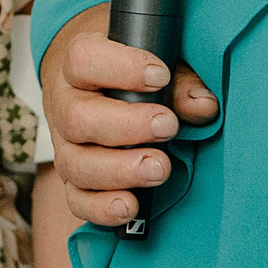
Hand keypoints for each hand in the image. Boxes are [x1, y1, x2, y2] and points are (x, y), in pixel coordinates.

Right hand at [38, 3, 219, 228]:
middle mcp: (63, 103)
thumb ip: (178, 79)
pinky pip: (77, 200)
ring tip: (160, 169)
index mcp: (78, 63)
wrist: (91, 81)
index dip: (122, 69)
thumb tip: (203, 105)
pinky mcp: (72, 178)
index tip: (160, 76)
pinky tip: (131, 207)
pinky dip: (102, 208)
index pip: (84, 60)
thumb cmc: (128, 67)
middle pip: (78, 119)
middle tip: (168, 127)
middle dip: (126, 127)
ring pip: (76, 164)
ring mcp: (64, 144)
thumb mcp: (151, 59)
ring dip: (119, 171)